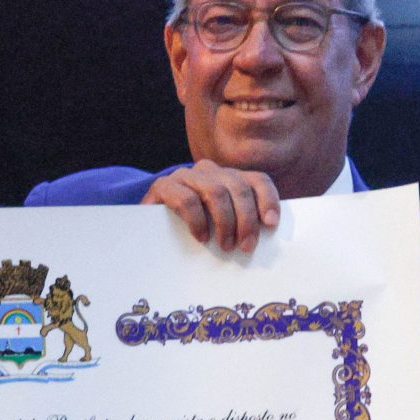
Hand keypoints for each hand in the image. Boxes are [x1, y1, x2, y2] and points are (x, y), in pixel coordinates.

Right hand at [145, 160, 280, 253]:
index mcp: (229, 178)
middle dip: (246, 219)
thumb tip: (269, 239)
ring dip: (225, 222)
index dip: (268, 199)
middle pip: (238, 188)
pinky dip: (197, 220)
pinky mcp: (163, 186)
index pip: (257, 180)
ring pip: (215, 191)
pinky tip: (201, 237)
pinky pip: (186, 199)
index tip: (271, 223)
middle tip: (247, 247)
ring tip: (225, 246)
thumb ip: (242, 225)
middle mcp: (210, 172)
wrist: (148, 229)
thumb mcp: (223, 226)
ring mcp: (186, 176)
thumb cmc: (193, 231)